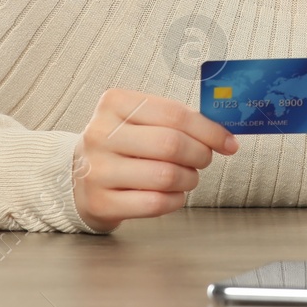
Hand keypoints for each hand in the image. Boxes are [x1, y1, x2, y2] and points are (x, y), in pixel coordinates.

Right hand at [70, 88, 237, 232]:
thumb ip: (177, 120)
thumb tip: (225, 135)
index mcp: (113, 103)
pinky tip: (173, 194)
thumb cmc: (122, 145)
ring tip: (187, 177)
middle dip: (200, 154)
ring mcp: (97, 170)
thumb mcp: (140, 120)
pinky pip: (154, 203)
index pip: (173, 113)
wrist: (78, 178)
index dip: (208, 129)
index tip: (227, 142)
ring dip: (189, 179)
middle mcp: (100, 134)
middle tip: (204, 159)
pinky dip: (175, 200)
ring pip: (165, 175)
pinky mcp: (100, 202)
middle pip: (171, 144)